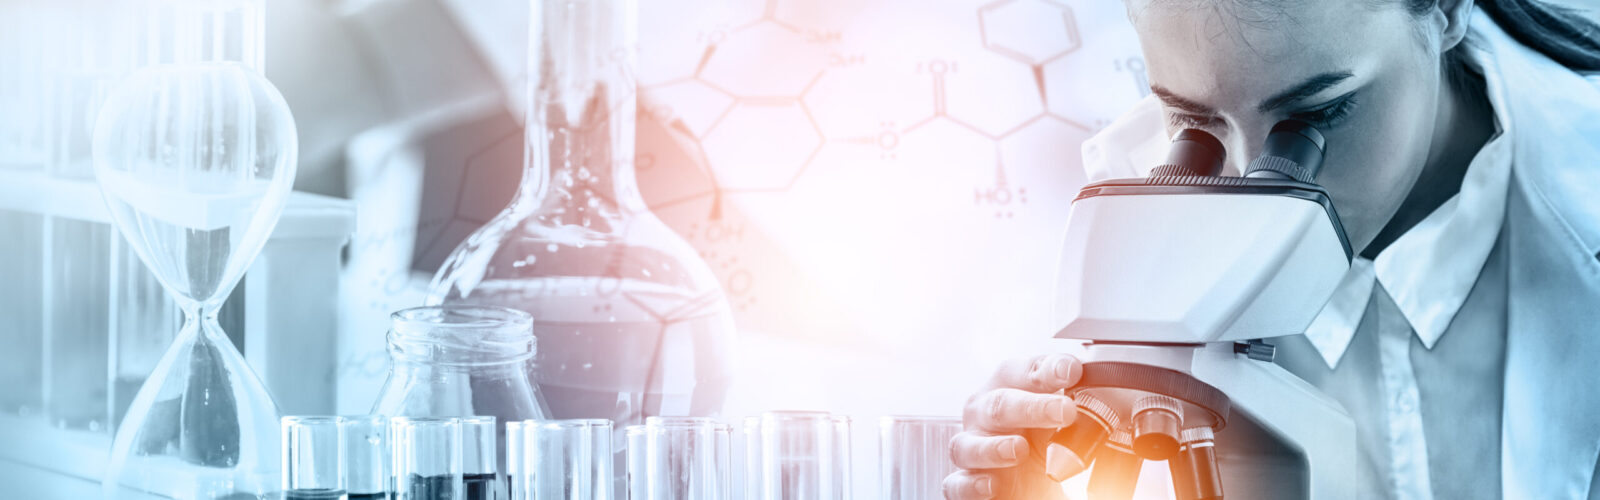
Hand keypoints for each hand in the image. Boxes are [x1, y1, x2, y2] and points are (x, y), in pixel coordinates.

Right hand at [944, 353, 1082, 499]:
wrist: (1028, 481)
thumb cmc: (1042, 442)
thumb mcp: (1064, 422)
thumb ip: (1076, 402)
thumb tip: (1102, 390)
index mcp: (1008, 389)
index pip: (1023, 372)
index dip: (1046, 369)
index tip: (1072, 371)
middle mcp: (984, 415)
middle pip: (998, 405)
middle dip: (1032, 407)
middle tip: (1065, 411)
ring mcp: (971, 449)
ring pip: (968, 445)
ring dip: (993, 447)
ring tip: (1019, 449)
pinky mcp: (965, 484)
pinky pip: (958, 484)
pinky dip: (972, 484)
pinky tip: (991, 484)